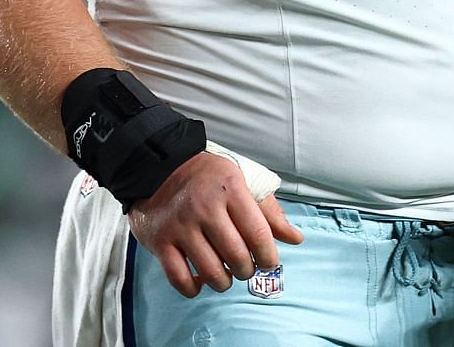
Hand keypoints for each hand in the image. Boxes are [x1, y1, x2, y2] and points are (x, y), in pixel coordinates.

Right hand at [128, 143, 302, 297]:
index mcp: (230, 189)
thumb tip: (296, 239)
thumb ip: (269, 211)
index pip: (259, 236)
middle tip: (244, 266)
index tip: (267, 261)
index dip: (269, 257)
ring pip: (211, 272)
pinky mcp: (160, 241)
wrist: (157, 165)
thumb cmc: (207, 176)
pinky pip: (179, 278)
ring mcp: (179, 226)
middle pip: (237, 258)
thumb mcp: (242, 181)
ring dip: (223, 282)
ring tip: (224, 274)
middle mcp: (204, 208)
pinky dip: (193, 288)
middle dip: (246, 270)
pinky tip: (199, 280)